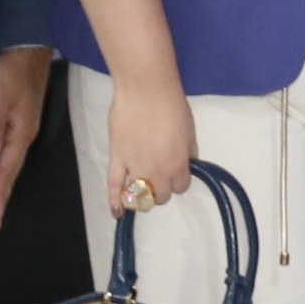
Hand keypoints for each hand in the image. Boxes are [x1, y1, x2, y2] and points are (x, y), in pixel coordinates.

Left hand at [0, 48, 52, 230]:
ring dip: (4, 183)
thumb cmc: (13, 69)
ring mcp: (23, 127)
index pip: (7, 171)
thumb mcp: (0, 94)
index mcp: (20, 132)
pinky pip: (10, 150)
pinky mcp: (19, 119)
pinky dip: (3, 166)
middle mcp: (24, 134)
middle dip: (3, 196)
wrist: (28, 47)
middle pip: (12, 171)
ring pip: (11, 162)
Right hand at [105, 78, 196, 213]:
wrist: (146, 91)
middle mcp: (157, 172)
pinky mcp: (116, 160)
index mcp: (178, 165)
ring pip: (140, 196)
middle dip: (162, 189)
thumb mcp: (190, 132)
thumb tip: (188, 163)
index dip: (180, 180)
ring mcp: (134, 168)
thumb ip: (188, 152)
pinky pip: (114, 186)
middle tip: (160, 176)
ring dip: (142, 196)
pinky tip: (117, 212)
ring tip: (142, 189)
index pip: (181, 187)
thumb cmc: (172, 107)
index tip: (177, 172)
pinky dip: (114, 201)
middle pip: (160, 196)